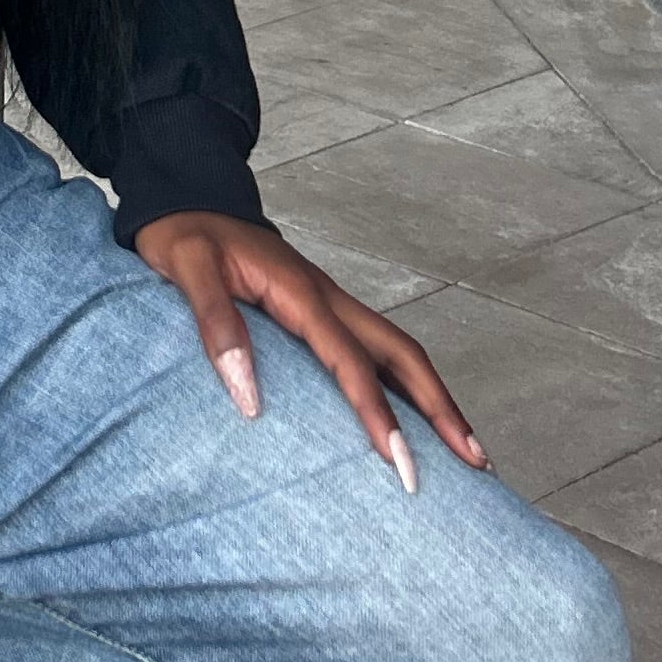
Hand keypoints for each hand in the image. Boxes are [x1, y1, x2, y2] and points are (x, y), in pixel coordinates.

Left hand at [132, 211, 487, 495]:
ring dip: (435, 399)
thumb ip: (216, 325)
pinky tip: (414, 417)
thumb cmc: (185, 235)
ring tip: (466, 450)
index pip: (351, 363)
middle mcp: (329, 298)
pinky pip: (376, 351)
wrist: (187, 197)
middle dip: (442, 409)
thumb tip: (249, 399)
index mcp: (301, 293)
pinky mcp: (322, 311)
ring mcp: (331, 304)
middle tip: (476, 462)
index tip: (400, 464)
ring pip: (399, 352)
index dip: (379, 415)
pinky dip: (404, 386)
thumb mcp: (187, 270)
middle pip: (403, 354)